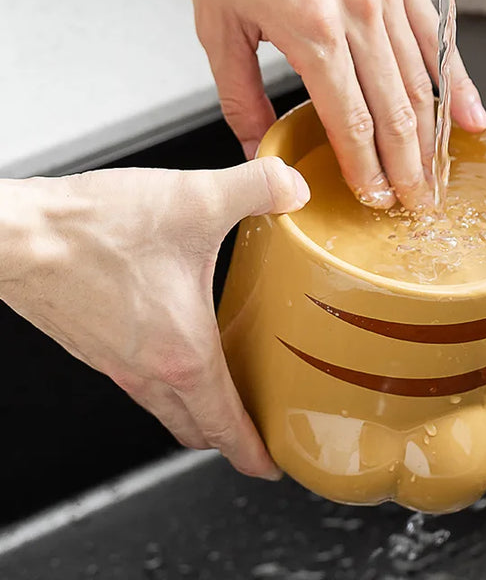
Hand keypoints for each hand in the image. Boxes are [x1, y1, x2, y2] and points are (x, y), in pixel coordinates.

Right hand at [0, 158, 309, 479]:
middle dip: (227, 439)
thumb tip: (294, 186)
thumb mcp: (197, 198)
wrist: (16, 235)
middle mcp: (146, 370)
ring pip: (164, 407)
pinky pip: (137, 380)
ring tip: (219, 393)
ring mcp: (114, 362)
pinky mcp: (92, 344)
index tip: (270, 465)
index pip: (226, 426)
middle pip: (194, 427)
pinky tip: (173, 345)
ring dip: (194, 411)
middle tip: (253, 434)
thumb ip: (259, 188)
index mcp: (183, 352)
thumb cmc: (94, 229)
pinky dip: (164, 382)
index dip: (254, 452)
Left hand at [161, 0, 485, 208]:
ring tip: (440, 172)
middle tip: (419, 203)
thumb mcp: (217, 24)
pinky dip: (456, 79)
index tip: (377, 197)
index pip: (352, 122)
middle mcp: (358, 11)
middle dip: (409, 167)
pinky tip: (468, 113)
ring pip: (423, 80)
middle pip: (396, 111)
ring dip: (434, 135)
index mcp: (311, 30)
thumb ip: (239, 96)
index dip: (368, 169)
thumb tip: (255, 144)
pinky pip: (438, 35)